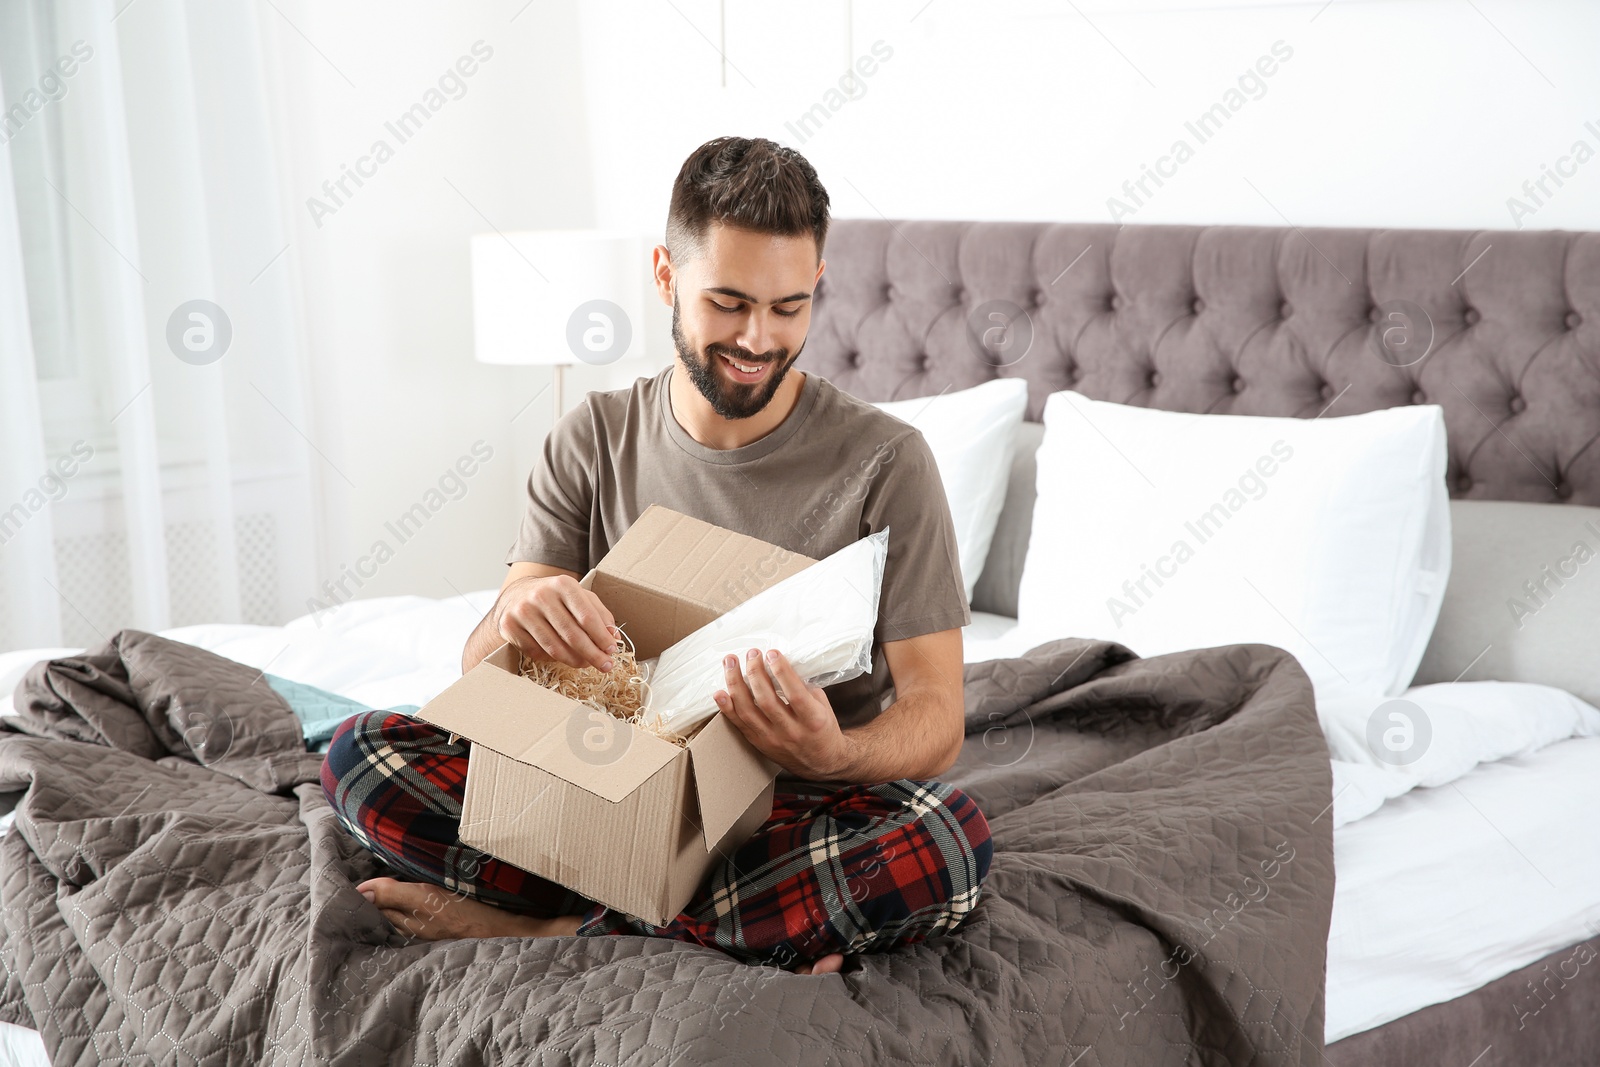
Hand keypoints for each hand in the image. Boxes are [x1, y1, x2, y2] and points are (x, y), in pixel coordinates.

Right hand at [495, 575, 616, 671]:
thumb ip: (599, 614)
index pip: (587, 617)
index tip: (612, 651)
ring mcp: (523, 612)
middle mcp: (541, 596)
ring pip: (555, 647)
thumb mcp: (579, 597)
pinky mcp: (510, 627)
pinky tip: (562, 657)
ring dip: (575, 661)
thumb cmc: (555, 598)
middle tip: (605, 666)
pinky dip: (553, 659)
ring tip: (586, 664)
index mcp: (563, 584)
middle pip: (572, 635)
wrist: (516, 595)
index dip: (602, 637)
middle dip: (593, 654)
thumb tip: (613, 637)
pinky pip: (538, 652)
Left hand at [714, 648, 850, 779]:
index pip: (794, 694)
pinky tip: (719, 693)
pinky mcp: (758, 743)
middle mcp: (791, 731)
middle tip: (751, 654)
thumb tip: (781, 665)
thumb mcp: (822, 706)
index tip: (772, 654)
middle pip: (766, 700)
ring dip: (736, 684)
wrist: (821, 762)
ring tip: (731, 664)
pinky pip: (739, 724)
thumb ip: (803, 687)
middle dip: (755, 672)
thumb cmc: (822, 730)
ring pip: (748, 710)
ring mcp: (772, 739)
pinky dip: (726, 708)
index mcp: (812, 720)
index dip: (781, 671)